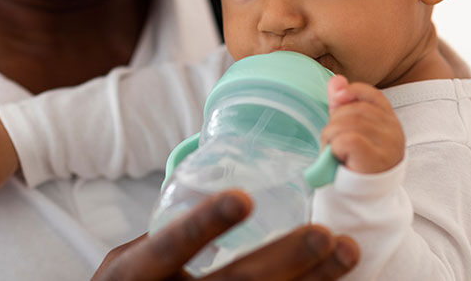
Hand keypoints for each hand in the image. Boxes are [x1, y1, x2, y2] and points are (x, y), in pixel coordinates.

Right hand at [92, 190, 358, 279]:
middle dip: (283, 259)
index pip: (168, 248)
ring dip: (312, 280)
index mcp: (136, 275)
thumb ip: (158, 240)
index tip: (242, 197)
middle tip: (323, 232)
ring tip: (345, 251)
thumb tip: (207, 202)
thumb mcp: (124, 265)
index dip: (204, 224)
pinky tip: (331, 278)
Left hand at [322, 75, 404, 173]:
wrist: (363, 197)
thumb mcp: (348, 127)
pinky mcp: (376, 159)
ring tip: (333, 151)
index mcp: (389, 120)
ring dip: (330, 137)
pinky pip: (347, 140)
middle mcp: (394, 130)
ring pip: (348, 124)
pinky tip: (338, 158)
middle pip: (354, 110)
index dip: (353, 92)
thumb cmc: (354, 159)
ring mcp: (388, 145)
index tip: (338, 99)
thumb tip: (336, 79)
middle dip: (334, 123)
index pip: (373, 95)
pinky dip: (335, 147)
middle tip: (332, 141)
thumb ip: (342, 103)